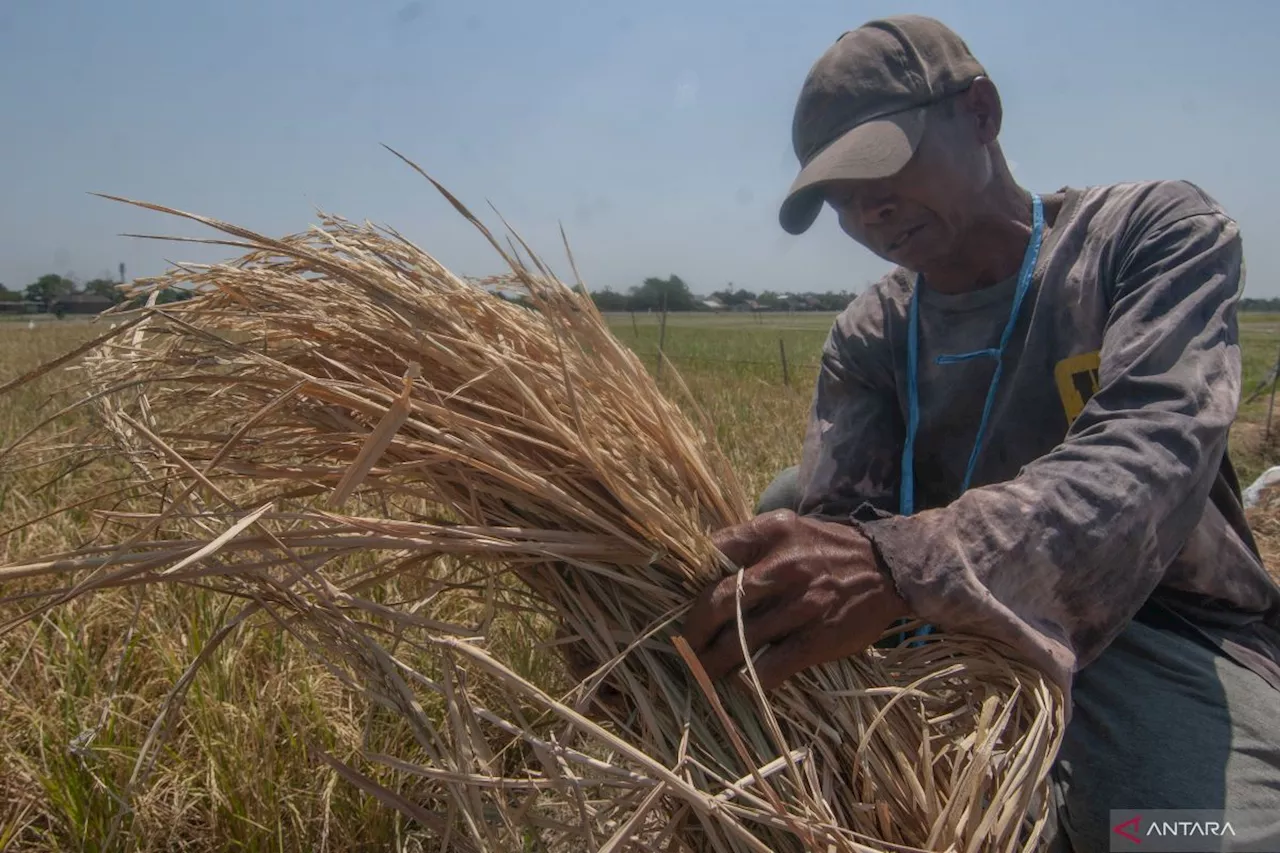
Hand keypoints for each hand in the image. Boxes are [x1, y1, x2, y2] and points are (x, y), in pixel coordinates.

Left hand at [681, 509, 909, 689]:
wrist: (890, 568)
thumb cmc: (828, 549)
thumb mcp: (788, 528)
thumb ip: (748, 542)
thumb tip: (702, 567)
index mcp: (772, 533)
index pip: (714, 552)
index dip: (689, 581)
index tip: (679, 601)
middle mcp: (784, 566)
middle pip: (719, 602)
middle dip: (694, 631)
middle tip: (685, 647)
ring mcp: (802, 605)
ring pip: (739, 640)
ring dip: (713, 662)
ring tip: (704, 672)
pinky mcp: (818, 639)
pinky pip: (771, 667)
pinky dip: (750, 680)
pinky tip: (742, 683)